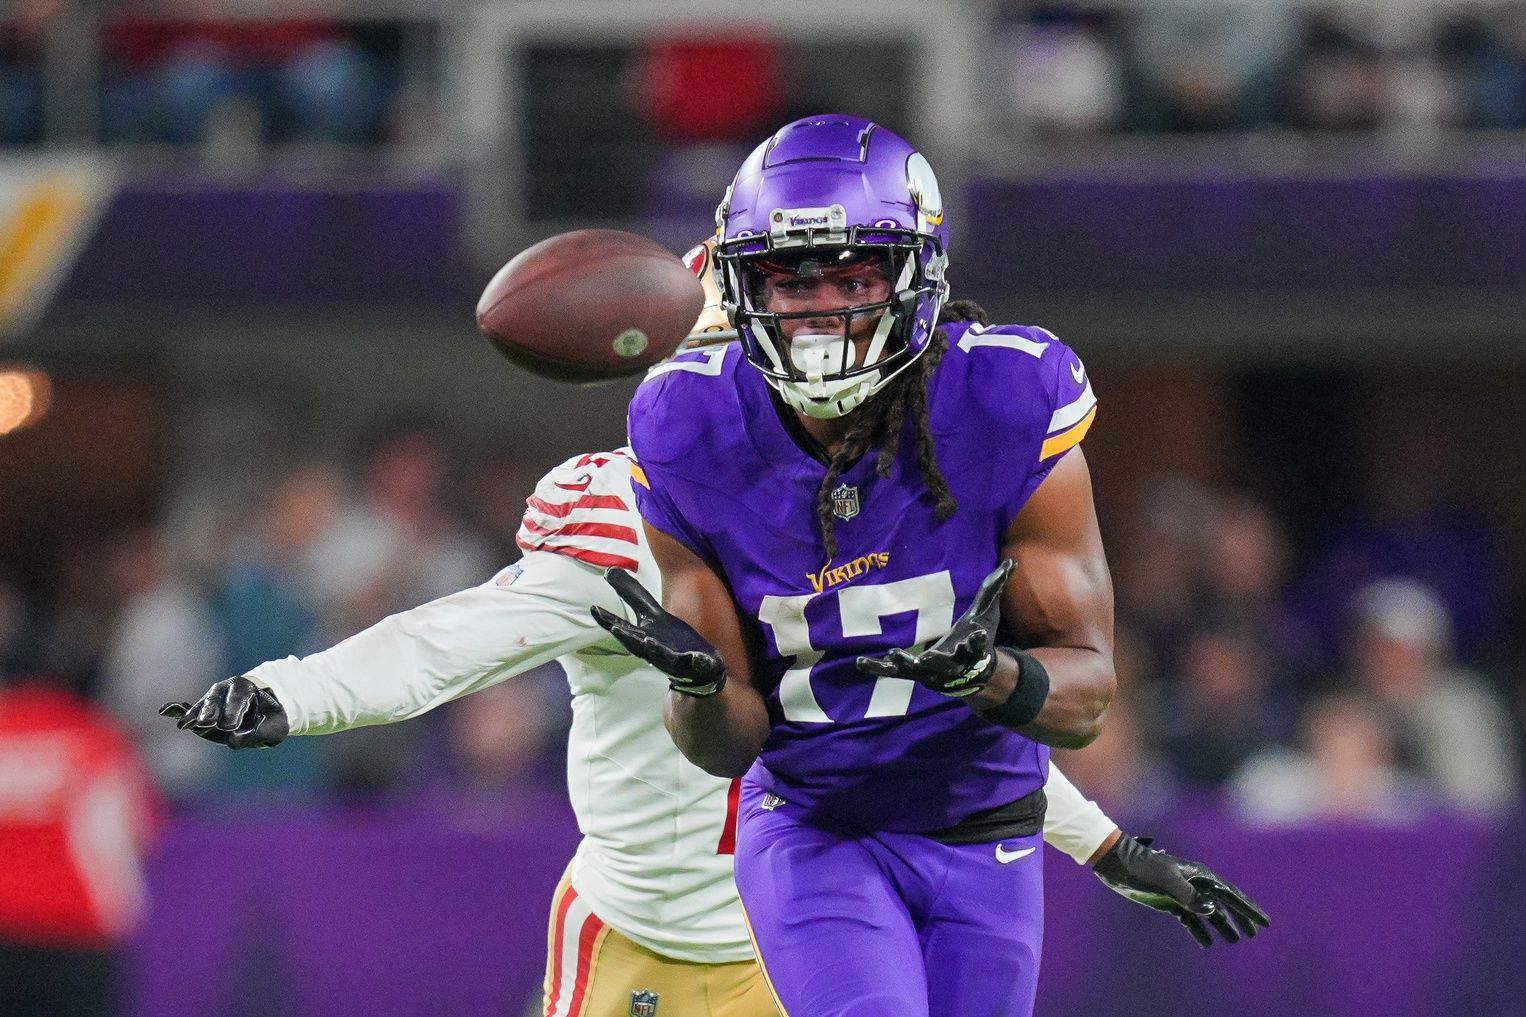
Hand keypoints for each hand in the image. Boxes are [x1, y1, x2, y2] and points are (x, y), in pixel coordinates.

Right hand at [159, 676, 288, 748]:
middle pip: (215, 700)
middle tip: (207, 723)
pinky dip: (176, 710)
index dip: (233, 712)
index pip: (237, 699)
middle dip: (211, 711)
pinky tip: (164, 711)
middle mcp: (224, 690)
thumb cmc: (270, 718)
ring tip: (185, 725)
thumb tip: (234, 740)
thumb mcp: (275, 726)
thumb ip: (260, 733)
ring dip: (194, 716)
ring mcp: (210, 700)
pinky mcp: (200, 711)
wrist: (261, 711)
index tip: (230, 726)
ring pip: (201, 707)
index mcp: (246, 688)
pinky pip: (186, 708)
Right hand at [591, 568, 725, 696]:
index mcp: (643, 637)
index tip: (594, 608)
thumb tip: (609, 571)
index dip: (607, 620)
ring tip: (649, 640)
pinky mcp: (695, 665)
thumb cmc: (669, 640)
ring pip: (662, 657)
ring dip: (655, 650)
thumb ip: (632, 595)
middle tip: (614, 628)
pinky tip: (696, 656)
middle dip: (626, 637)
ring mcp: (674, 660)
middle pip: (636, 645)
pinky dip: (695, 661)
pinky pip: (696, 664)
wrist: (697, 667)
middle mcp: (654, 651)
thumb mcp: (652, 614)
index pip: (622, 628)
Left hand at [855, 559, 1013, 696]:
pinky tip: (860, 663)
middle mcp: (951, 664)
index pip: (978, 645)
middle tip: (925, 658)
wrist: (970, 674)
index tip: (977, 636)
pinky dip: (877, 668)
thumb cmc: (976, 640)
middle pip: (945, 663)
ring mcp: (930, 672)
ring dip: (906, 664)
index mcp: (971, 649)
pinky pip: (892, 672)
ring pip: (918, 670)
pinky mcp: (913, 675)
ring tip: (895, 655)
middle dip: (936, 661)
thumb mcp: (987, 615)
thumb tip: (1011, 563)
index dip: (977, 641)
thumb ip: (994, 590)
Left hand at [1093, 834, 1269, 946]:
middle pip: (1223, 903)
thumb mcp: (1166, 880)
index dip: (1248, 909)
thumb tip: (1212, 910)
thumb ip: (1189, 895)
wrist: (1117, 863)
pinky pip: (1189, 918)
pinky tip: (1206, 943)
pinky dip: (1198, 930)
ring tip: (1234, 940)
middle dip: (1240, 917)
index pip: (1230, 894)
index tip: (1264, 923)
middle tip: (1254, 933)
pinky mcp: (1168, 901)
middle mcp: (1194, 883)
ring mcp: (1182, 892)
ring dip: (1221, 925)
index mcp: (1199, 875)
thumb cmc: (1143, 868)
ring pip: (1207, 911)